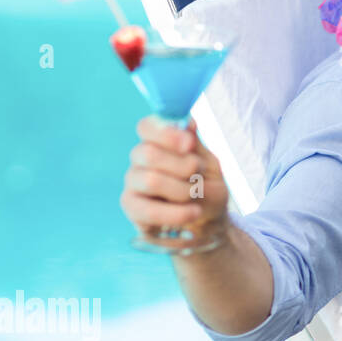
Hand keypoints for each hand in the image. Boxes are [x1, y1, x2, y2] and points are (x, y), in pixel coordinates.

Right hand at [121, 115, 229, 252]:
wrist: (208, 219)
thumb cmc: (207, 186)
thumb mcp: (210, 164)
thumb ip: (196, 145)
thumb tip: (188, 121)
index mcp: (159, 141)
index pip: (147, 126)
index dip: (166, 133)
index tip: (189, 144)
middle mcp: (140, 159)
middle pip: (148, 153)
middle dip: (183, 165)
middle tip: (200, 173)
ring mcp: (133, 182)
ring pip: (150, 180)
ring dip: (183, 189)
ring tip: (197, 194)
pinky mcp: (131, 207)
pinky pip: (149, 210)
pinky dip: (177, 212)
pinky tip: (193, 212)